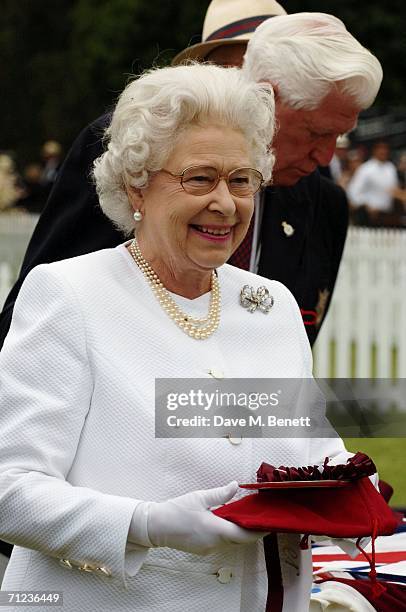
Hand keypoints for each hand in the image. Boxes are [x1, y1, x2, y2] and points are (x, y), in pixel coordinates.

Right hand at [129, 481, 267, 554]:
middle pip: (239, 539)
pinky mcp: (202, 550)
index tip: (269, 525)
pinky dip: (227, 534)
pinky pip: (220, 543)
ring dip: (238, 532)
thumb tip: (236, 485)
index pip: (244, 535)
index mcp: (215, 530)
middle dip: (250, 530)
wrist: (156, 526)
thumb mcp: (199, 497)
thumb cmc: (176, 510)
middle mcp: (214, 543)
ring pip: (230, 542)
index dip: (258, 531)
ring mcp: (208, 549)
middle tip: (259, 518)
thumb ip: (220, 494)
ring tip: (245, 518)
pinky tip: (226, 523)